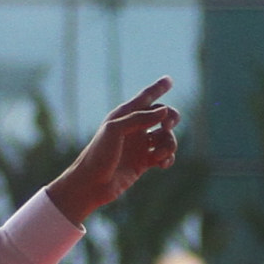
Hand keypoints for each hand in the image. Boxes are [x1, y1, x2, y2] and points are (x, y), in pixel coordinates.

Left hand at [49, 79, 181, 222]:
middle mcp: (134, 128)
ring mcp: (140, 145)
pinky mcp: (144, 162)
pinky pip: (165, 155)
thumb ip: (140, 118)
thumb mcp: (115, 130)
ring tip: (158, 154)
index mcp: (125, 115)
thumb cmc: (99, 154)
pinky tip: (162, 164)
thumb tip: (164, 112)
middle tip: (167, 126)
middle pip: (163, 115)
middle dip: (171, 117)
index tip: (169, 80)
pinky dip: (168, 158)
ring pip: (167, 137)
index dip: (158, 88)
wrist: (92, 184)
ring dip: (169, 143)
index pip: (145, 97)